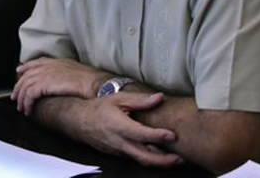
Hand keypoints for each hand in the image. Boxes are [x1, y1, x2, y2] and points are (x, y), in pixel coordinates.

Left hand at [12, 57, 109, 113]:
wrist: (97, 84)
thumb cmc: (92, 81)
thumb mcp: (78, 72)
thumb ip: (66, 74)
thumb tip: (62, 81)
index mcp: (58, 62)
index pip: (36, 62)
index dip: (26, 68)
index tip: (19, 72)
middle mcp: (50, 66)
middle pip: (27, 75)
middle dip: (19, 86)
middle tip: (16, 97)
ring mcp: (46, 74)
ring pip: (26, 85)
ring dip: (22, 98)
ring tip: (22, 108)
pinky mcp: (45, 84)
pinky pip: (30, 94)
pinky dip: (27, 103)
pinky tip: (28, 110)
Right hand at [65, 92, 182, 166]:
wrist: (79, 122)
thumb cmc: (99, 108)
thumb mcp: (118, 99)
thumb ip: (140, 100)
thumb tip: (159, 97)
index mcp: (119, 126)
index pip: (141, 134)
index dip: (158, 136)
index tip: (172, 135)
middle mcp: (120, 142)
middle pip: (144, 156)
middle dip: (164, 160)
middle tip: (180, 159)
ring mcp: (119, 151)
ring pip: (141, 160)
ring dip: (159, 162)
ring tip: (175, 159)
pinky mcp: (119, 155)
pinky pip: (136, 158)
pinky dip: (149, 158)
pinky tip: (160, 154)